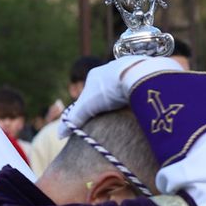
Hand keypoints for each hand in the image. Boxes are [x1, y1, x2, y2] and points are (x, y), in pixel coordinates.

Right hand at [61, 57, 183, 131]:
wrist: (138, 74)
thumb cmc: (109, 89)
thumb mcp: (88, 106)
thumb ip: (74, 119)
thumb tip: (60, 135)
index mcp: (96, 75)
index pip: (89, 93)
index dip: (90, 108)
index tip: (94, 121)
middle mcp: (112, 70)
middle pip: (107, 90)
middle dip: (109, 103)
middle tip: (112, 119)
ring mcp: (129, 71)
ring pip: (124, 88)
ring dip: (125, 100)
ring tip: (128, 116)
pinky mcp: (145, 75)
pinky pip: (139, 89)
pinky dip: (138, 98)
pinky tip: (142, 108)